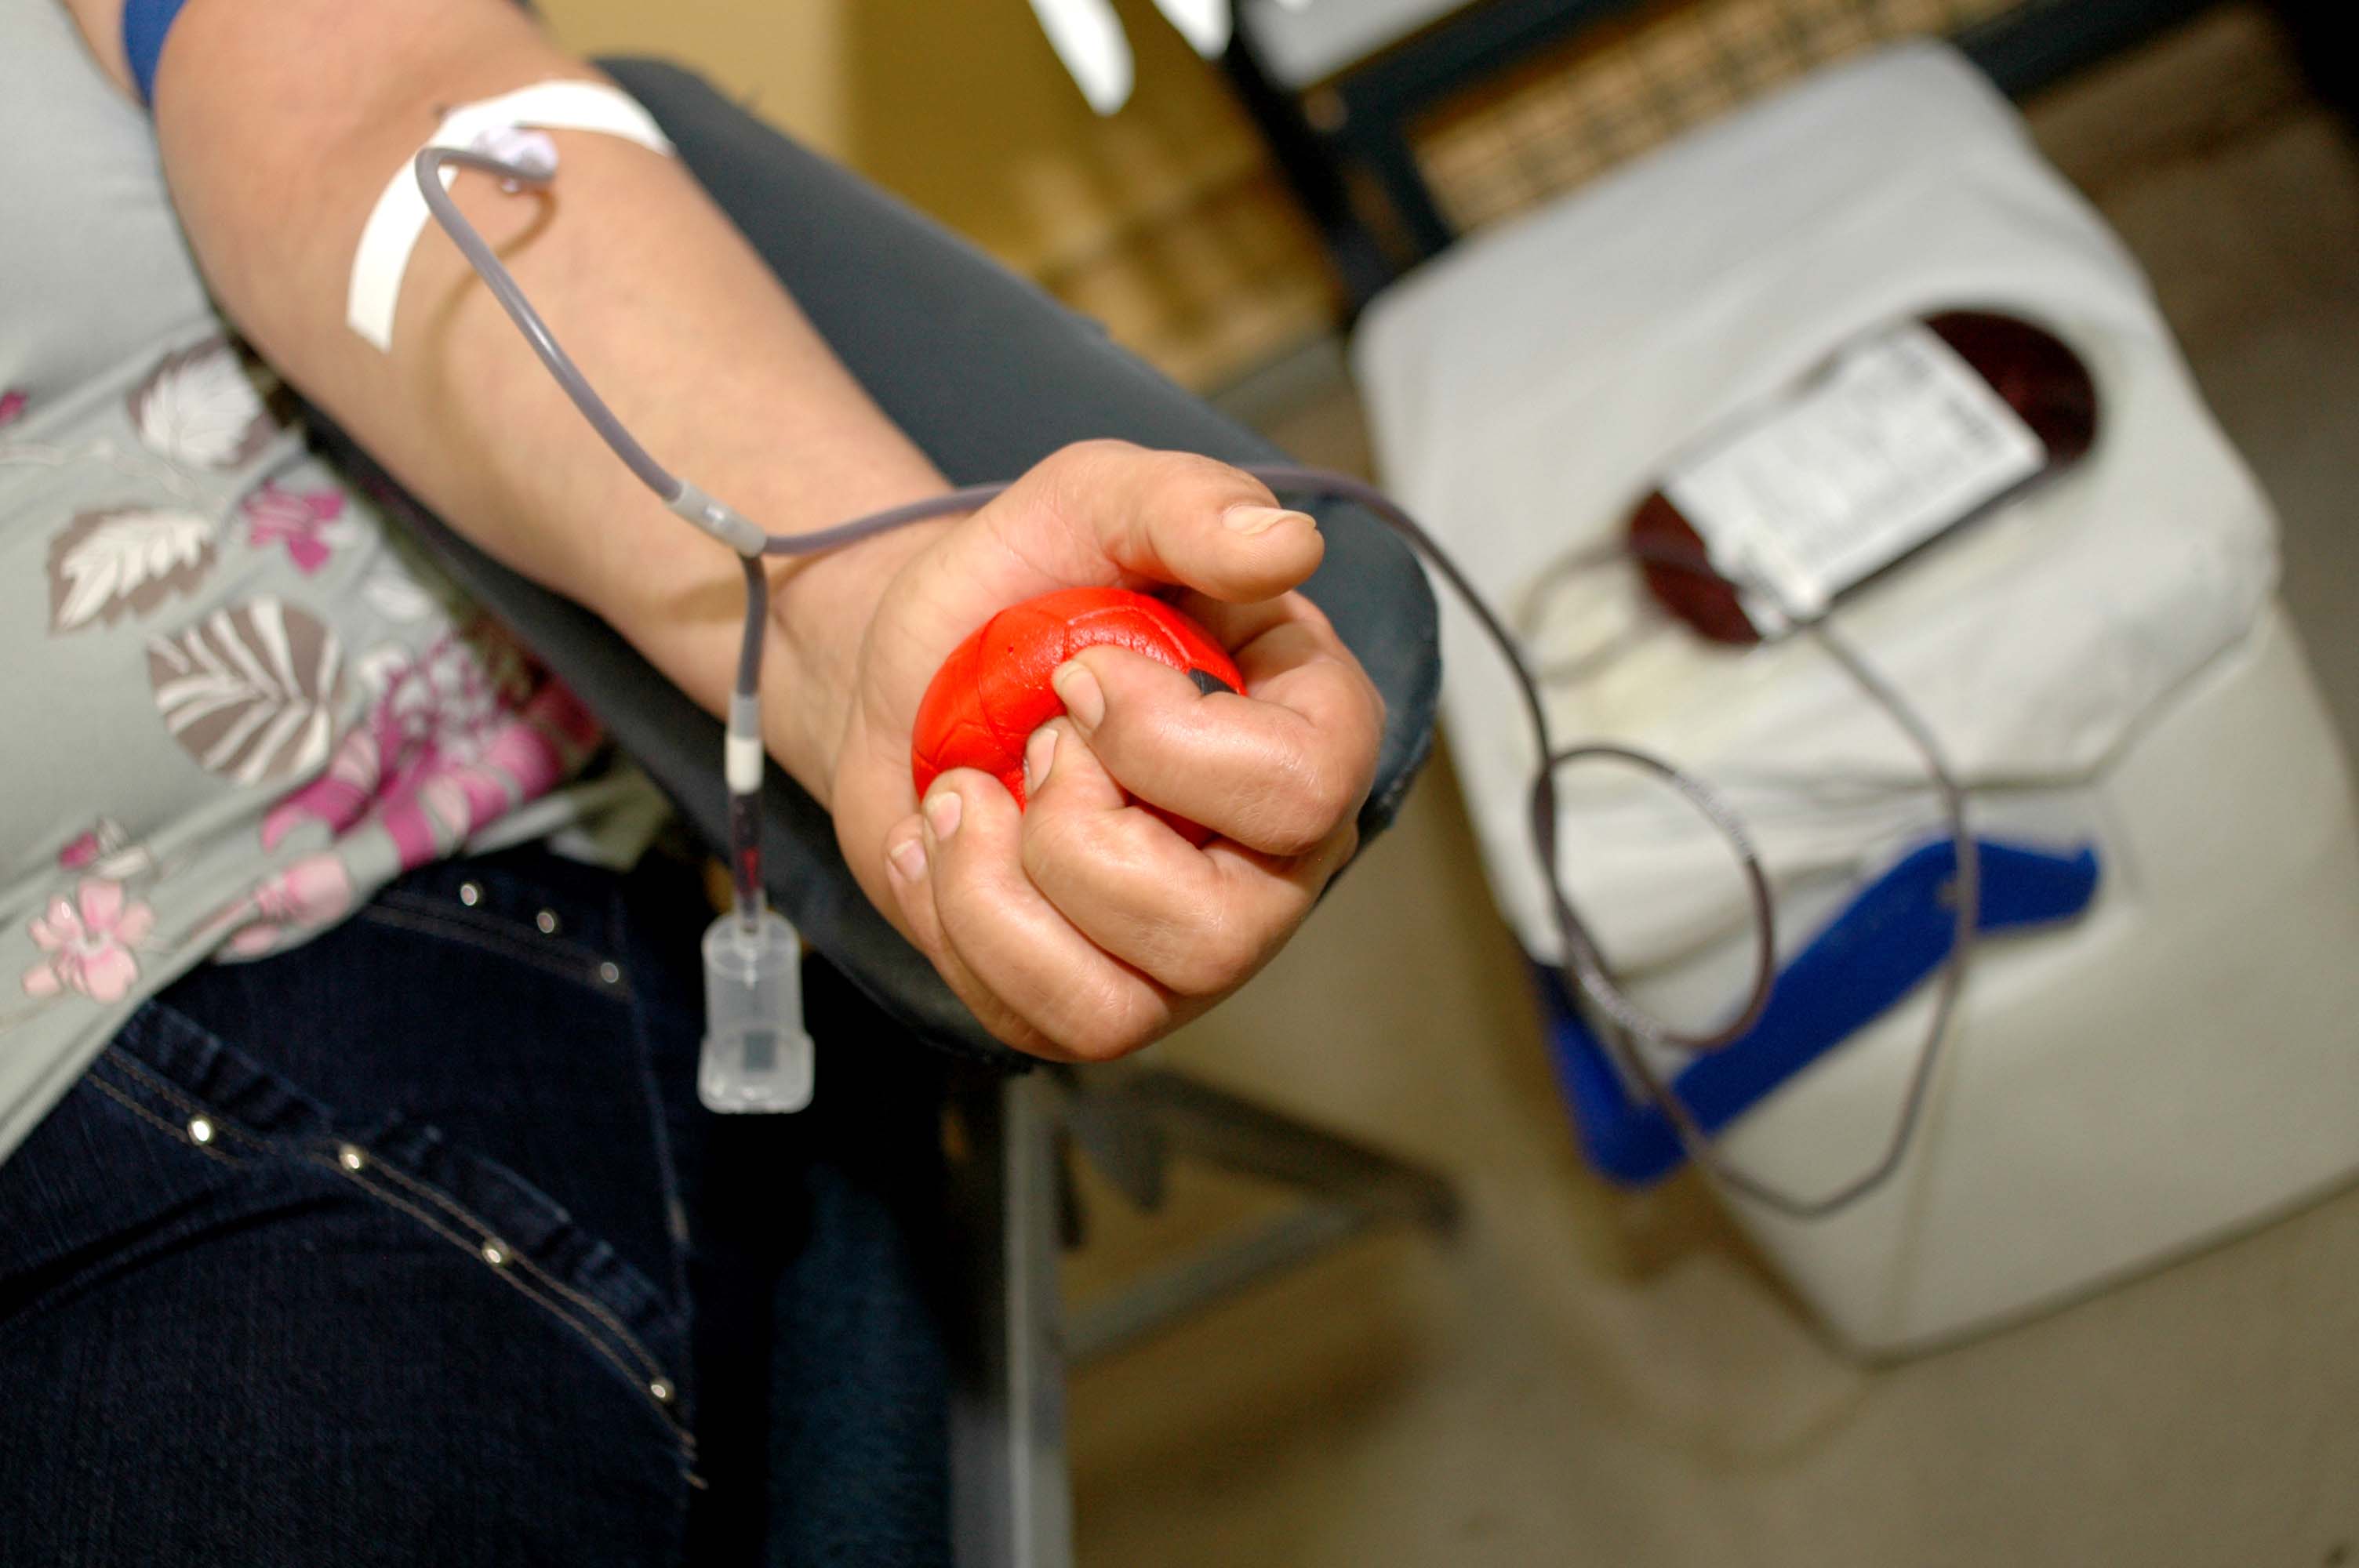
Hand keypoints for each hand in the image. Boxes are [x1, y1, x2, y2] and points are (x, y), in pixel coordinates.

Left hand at [776, 440, 1383, 1060]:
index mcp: (1309, 733)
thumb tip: (1291, 543)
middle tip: (1035, 744)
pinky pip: (1038, 1024)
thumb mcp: (1095, 503)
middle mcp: (1270, 861)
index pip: (1303, 791)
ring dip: (1002, 890)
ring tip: (970, 798)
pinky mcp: (1097, 997)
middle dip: (1075, 829)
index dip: (1165, 741)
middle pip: (1215, 932)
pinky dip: (958, 927)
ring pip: (1122, 1010)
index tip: (1081, 673)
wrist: (907, 662)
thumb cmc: (1026, 584)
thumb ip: (1190, 506)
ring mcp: (1187, 947)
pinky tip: (944, 848)